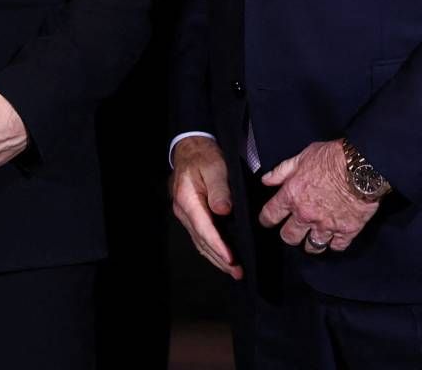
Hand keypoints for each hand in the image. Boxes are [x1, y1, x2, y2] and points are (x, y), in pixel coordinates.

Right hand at [170, 136, 242, 278]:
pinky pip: (200, 237)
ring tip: (233, 270)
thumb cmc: (204, 156)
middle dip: (219, 259)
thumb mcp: (215, 166)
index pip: (204, 229)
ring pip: (199, 242)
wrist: (190, 149)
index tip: (231, 259)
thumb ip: (219, 188)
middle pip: (201, 241)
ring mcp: (185, 215)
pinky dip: (211, 249)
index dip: (218, 246)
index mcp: (187, 200)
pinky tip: (221, 256)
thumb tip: (224, 211)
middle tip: (237, 272)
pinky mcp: (190, 215)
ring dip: (215, 257)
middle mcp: (183, 211)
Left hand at [256, 140, 379, 254]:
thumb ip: (282, 171)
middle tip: (294, 230)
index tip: (268, 221)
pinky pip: (336, 247)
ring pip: (312, 247)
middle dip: (290, 235)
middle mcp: (306, 215)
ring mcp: (326, 225)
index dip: (266, 220)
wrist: (361, 167)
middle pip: (289, 237)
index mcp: (292, 196)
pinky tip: (335, 238)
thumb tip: (266, 180)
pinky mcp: (346, 231)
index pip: (270, 216)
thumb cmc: (332, 157)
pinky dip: (335, 243)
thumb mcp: (302, 157)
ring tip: (314, 238)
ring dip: (312, 243)